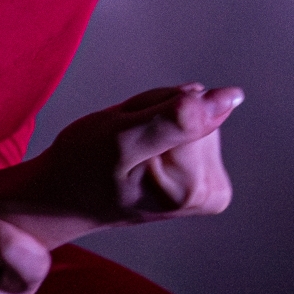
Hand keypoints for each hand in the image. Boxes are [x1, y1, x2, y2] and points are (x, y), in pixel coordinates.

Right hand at [0, 83, 243, 247]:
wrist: (61, 197)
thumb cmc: (81, 168)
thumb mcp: (120, 136)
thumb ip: (178, 118)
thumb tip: (232, 97)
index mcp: (193, 191)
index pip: (191, 109)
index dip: (151, 109)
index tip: (125, 137)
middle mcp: (209, 193)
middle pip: (196, 112)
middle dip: (154, 114)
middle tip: (122, 142)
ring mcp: (208, 184)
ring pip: (192, 113)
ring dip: (153, 117)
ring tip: (126, 148)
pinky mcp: (204, 172)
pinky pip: (190, 120)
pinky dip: (160, 122)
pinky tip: (140, 150)